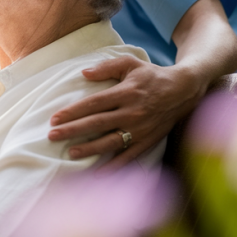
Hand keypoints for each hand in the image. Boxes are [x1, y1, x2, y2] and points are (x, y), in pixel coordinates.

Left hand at [47, 57, 205, 169]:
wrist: (184, 90)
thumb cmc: (151, 76)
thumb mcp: (130, 63)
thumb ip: (106, 67)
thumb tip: (83, 73)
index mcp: (126, 93)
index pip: (93, 104)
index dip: (73, 112)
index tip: (55, 119)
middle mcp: (132, 112)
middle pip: (97, 123)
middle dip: (73, 130)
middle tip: (52, 136)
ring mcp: (141, 129)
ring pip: (111, 141)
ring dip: (89, 149)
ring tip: (70, 152)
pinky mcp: (148, 141)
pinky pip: (129, 156)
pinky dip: (115, 166)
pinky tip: (98, 172)